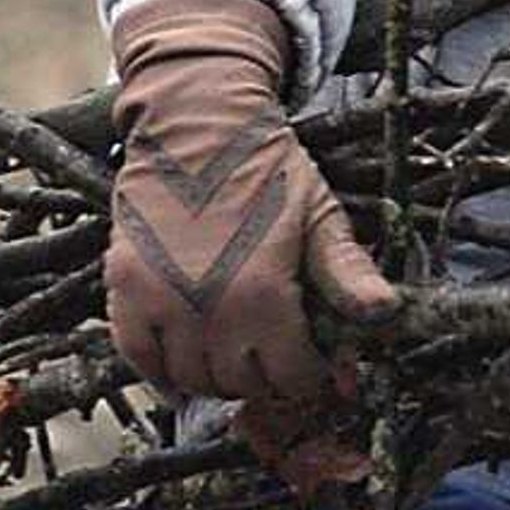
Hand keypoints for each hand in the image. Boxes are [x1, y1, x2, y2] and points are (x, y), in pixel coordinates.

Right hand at [102, 0, 395, 481]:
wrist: (198, 124)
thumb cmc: (268, 170)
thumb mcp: (321, 216)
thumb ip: (349, 273)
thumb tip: (386, 317)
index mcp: (265, 295)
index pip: (292, 378)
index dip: (308, 374)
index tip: (309, 358)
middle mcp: (209, 309)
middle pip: (242, 385)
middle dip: (264, 375)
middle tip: (271, 350)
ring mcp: (160, 302)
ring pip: (192, 379)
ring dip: (216, 374)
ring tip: (232, 347)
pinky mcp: (123, 289)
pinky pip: (138, 358)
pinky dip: (161, 366)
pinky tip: (185, 352)